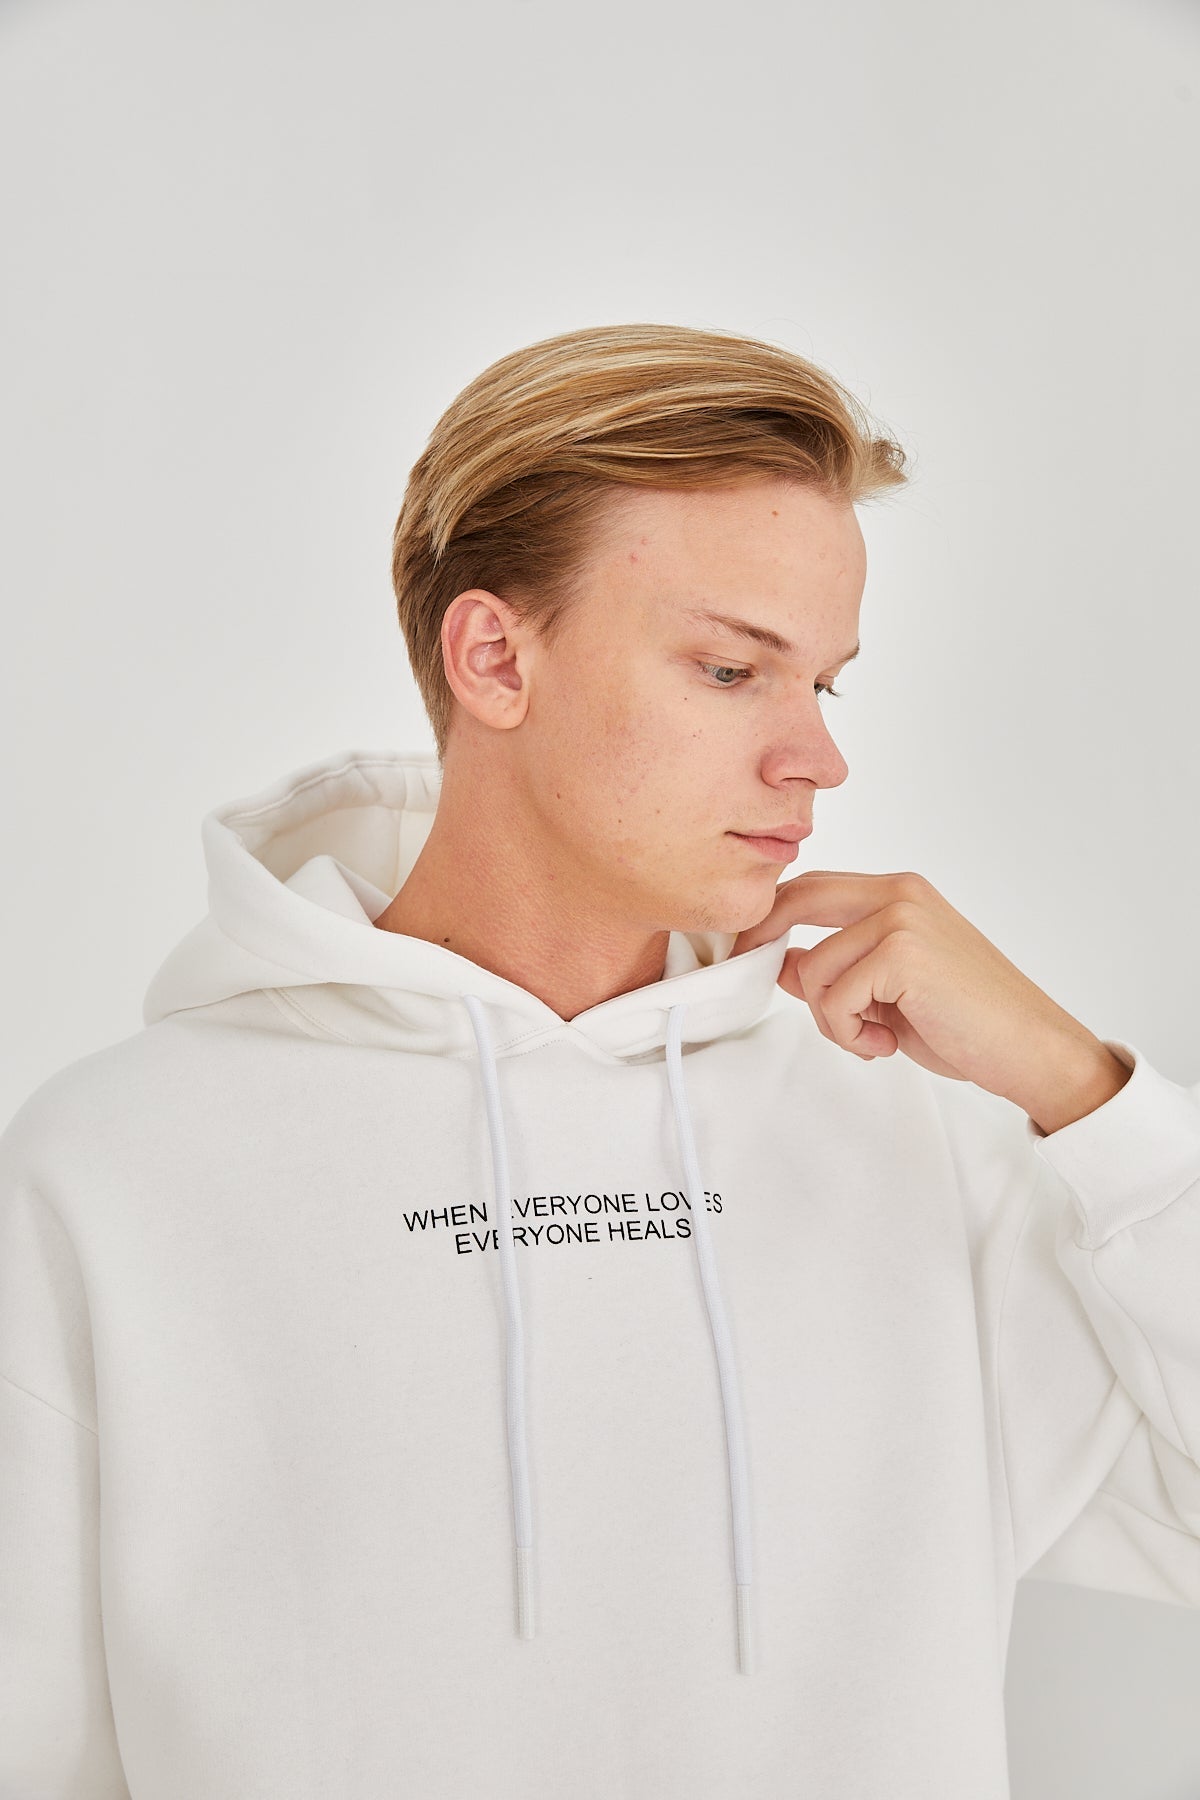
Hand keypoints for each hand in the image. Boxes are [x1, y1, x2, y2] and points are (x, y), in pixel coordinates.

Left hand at [730, 869, 1104, 1106]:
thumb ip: (837, 969)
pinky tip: (887, 1043)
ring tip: (875, 1038)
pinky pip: (835, 998)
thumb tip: (782, 962)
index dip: (770, 915)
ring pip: (815, 968)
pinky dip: (849, 1033)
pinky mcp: (903, 954)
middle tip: (761, 978)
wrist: (1031, 1049)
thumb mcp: (887, 992)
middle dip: (764, 939)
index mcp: (899, 894)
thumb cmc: (968, 1023)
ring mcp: (901, 920)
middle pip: (799, 897)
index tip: (750, 951)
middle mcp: (899, 894)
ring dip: (831, 1020)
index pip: (812, 885)